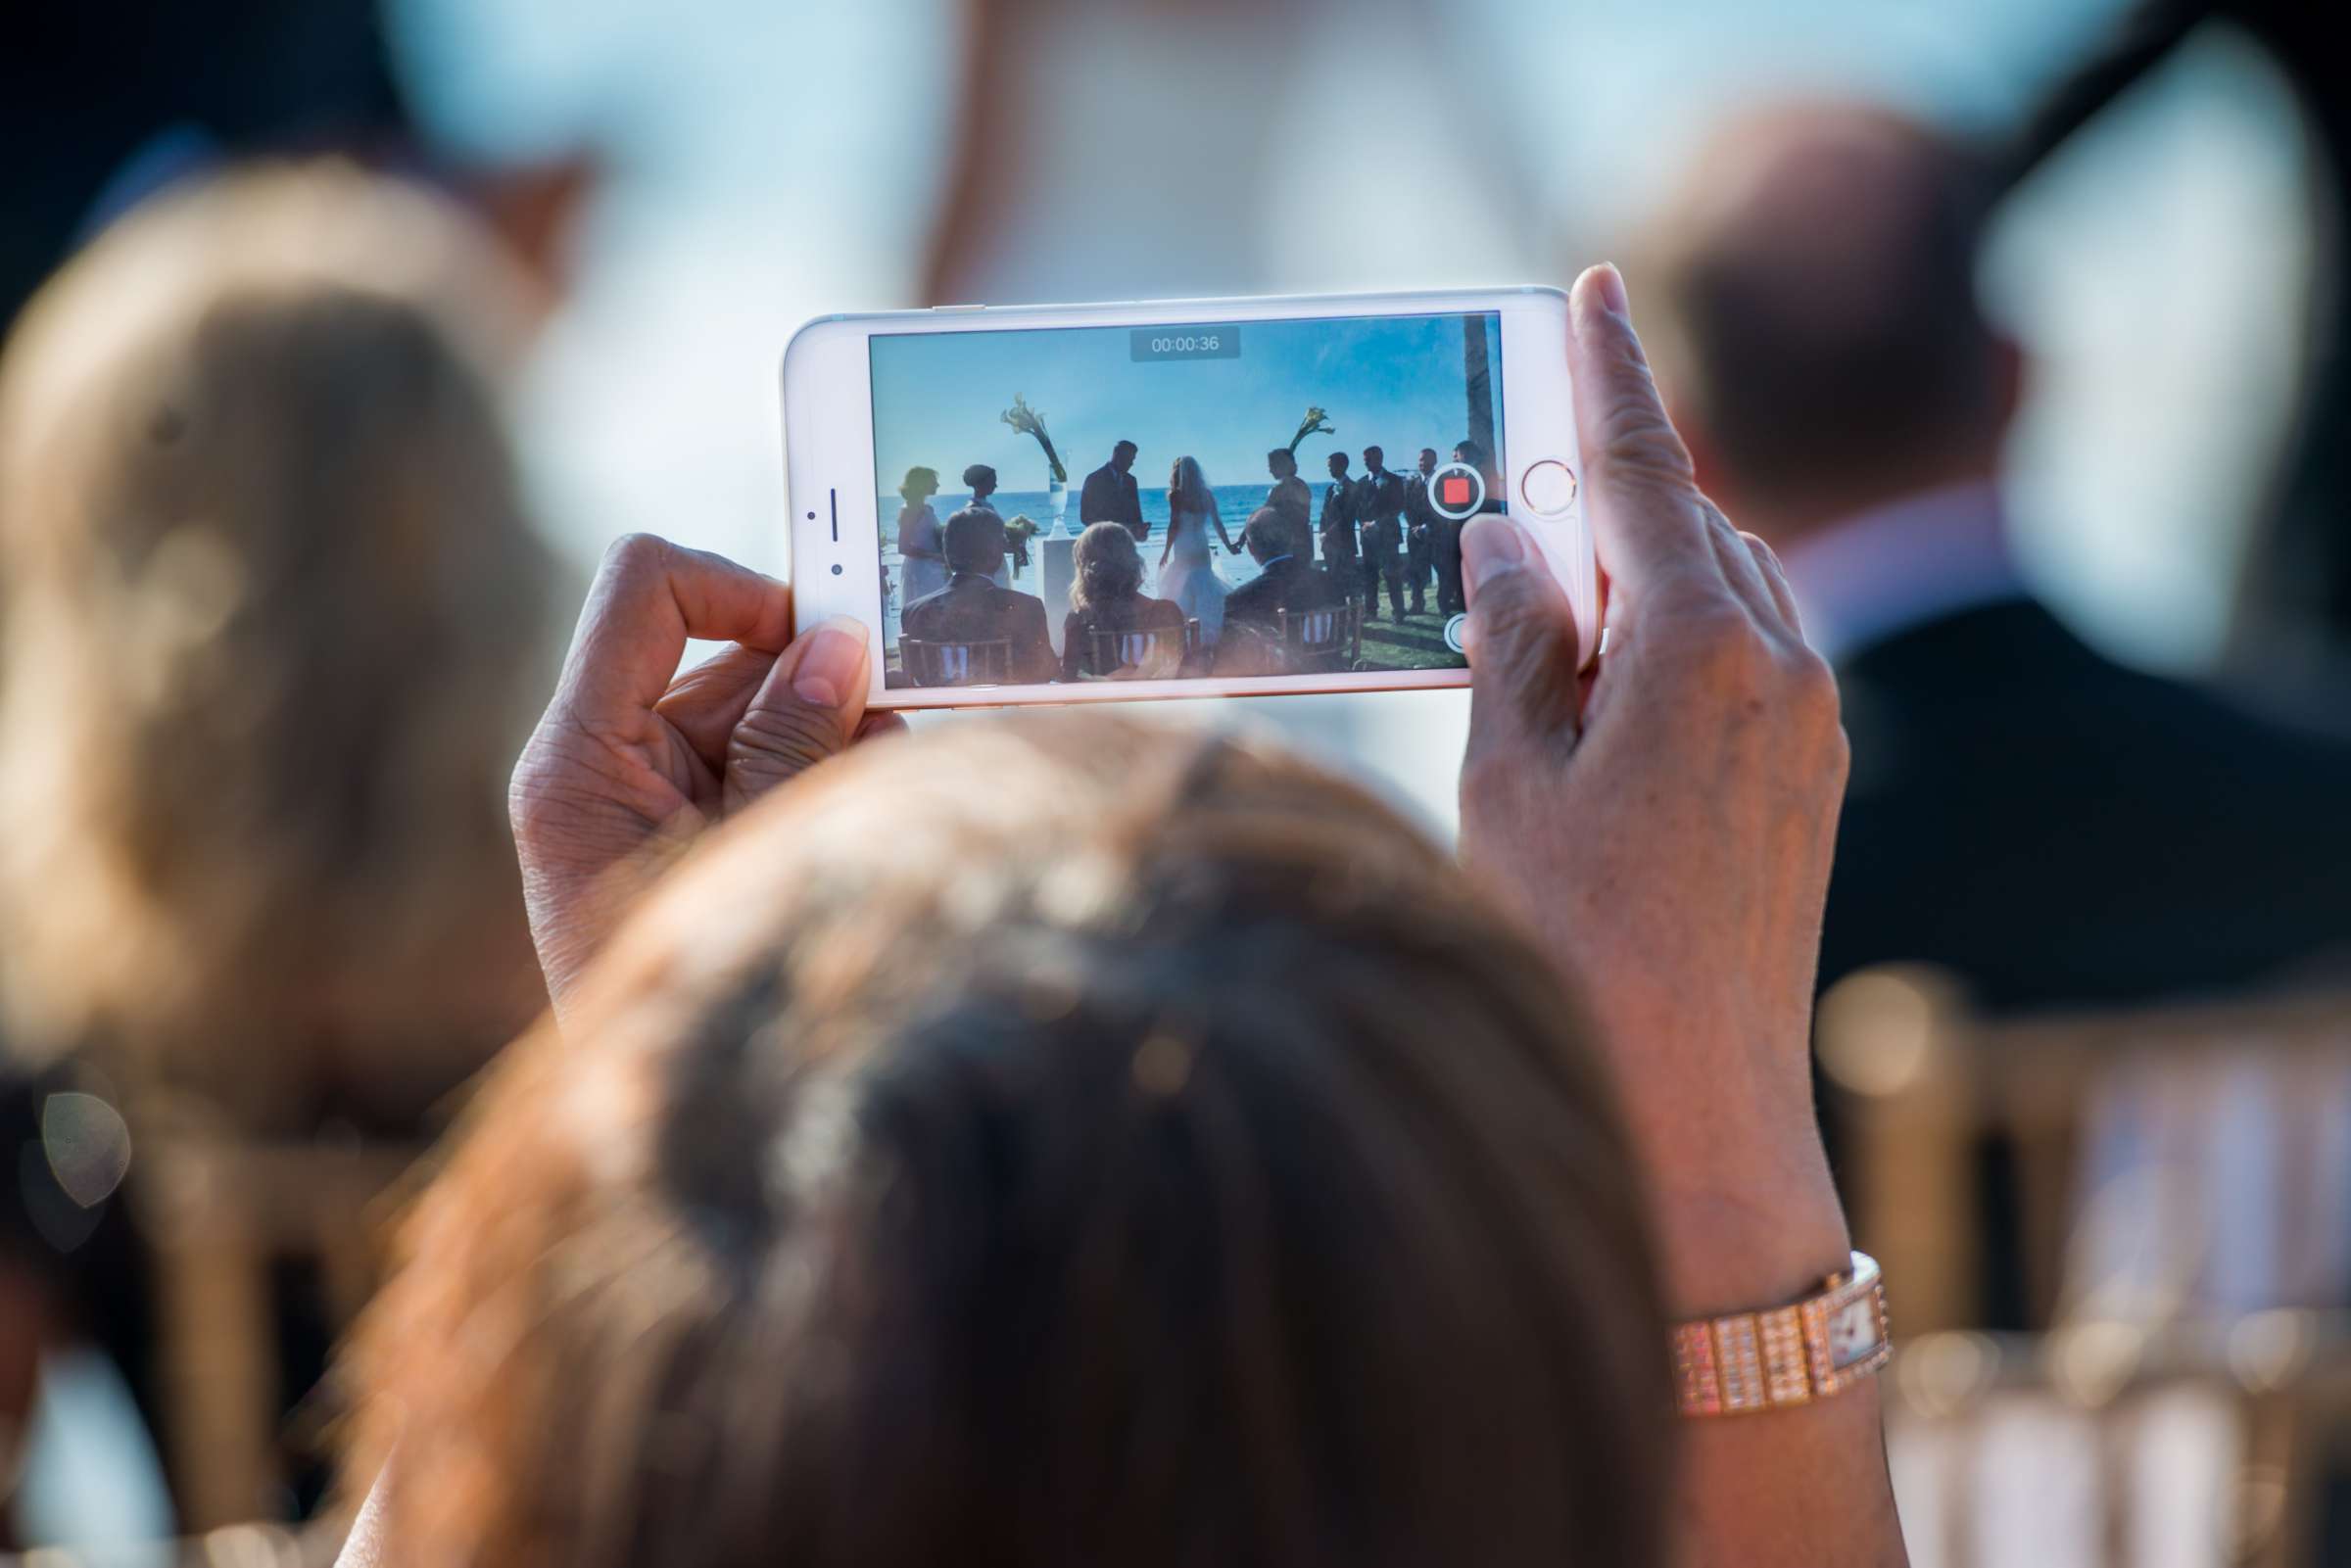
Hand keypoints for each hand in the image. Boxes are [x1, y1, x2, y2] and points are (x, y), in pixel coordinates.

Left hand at [509, 534, 900, 1019]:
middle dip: (817, 683)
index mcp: (578, 757)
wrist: (665, 1132)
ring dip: (832, 741)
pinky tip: (854, 832)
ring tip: (875, 807)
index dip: (736, 586)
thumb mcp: (754, 848)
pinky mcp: (677, 832)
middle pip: (721, 655)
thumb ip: (796, 740)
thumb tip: (839, 646)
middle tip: (890, 735)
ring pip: (758, 712)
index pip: (645, 589)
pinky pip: (760, 766)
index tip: (820, 633)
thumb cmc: (694, 997)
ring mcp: (640, 798)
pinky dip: (818, 782)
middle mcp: (598, 763)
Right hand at [1455, 266, 1850, 1315]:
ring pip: (1725, 589)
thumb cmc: (1577, 943)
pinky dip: (1678, 642)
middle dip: (1604, 501)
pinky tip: (1609, 709)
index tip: (1591, 284)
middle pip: (1687, 523)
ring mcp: (1811, 722)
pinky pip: (1749, 656)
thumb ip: (1512, 638)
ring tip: (1546, 645)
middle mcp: (1781, 662)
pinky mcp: (1813, 777)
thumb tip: (1508, 538)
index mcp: (1698, 643)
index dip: (1605, 368)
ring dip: (1642, 580)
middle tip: (1512, 522)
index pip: (1638, 467)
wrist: (1697, 1102)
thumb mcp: (1509, 777)